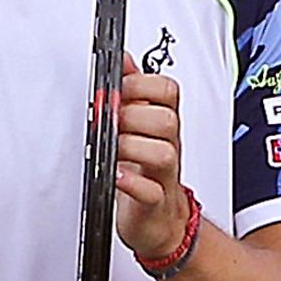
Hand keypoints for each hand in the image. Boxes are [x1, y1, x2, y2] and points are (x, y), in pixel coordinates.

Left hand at [114, 53, 193, 261]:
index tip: (119, 89)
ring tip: (114, 150)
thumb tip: (123, 59)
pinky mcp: (153, 203)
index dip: (142, 85)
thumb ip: (132, 92)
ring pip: (163, 154)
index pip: (168, 91)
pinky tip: (117, 176)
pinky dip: (132, 183)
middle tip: (112, 121)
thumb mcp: (140, 126)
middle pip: (167, 120)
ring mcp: (163, 175)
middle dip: (134, 116)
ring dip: (133, 147)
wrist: (160, 221)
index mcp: (164, 124)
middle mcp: (168, 147)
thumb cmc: (146, 171)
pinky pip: (151, 192)